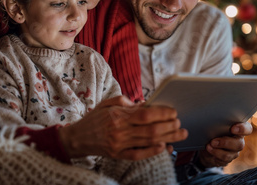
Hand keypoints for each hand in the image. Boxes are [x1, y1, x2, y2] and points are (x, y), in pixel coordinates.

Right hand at [58, 96, 187, 160]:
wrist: (75, 138)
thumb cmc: (94, 119)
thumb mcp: (107, 104)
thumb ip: (126, 102)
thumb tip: (147, 103)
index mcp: (118, 115)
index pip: (145, 114)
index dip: (162, 113)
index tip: (173, 112)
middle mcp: (119, 130)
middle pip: (150, 130)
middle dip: (169, 126)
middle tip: (180, 123)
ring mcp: (119, 144)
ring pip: (148, 142)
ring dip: (168, 138)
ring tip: (180, 134)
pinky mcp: (117, 155)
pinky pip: (138, 155)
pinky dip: (152, 152)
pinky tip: (164, 147)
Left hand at [198, 122, 252, 167]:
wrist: (207, 145)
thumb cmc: (212, 130)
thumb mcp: (214, 125)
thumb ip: (218, 124)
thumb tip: (212, 122)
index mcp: (239, 128)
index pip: (248, 129)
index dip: (242, 129)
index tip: (233, 129)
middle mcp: (239, 140)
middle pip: (239, 144)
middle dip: (225, 143)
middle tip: (213, 141)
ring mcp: (235, 151)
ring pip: (230, 154)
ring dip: (217, 151)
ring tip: (208, 146)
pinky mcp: (228, 159)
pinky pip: (224, 161)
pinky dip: (215, 156)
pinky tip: (210, 152)